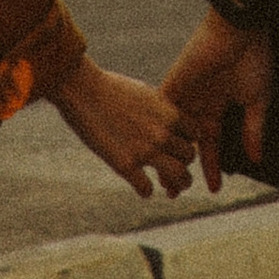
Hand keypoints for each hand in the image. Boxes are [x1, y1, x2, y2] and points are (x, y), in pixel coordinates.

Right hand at [47, 55, 197, 199]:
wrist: (83, 89)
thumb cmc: (111, 87)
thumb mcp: (144, 93)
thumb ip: (161, 110)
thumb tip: (170, 121)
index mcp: (169, 113)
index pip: (195, 134)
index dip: (188, 141)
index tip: (179, 147)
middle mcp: (162, 133)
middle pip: (190, 156)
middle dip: (184, 163)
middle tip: (176, 169)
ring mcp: (145, 151)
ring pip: (179, 177)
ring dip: (177, 184)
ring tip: (172, 188)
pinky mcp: (124, 166)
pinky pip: (147, 190)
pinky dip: (145, 191)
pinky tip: (141, 187)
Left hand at [161, 6, 273, 193]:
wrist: (238, 29)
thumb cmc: (252, 59)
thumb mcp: (257, 100)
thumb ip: (253, 129)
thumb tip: (256, 159)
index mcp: (219, 105)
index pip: (212, 143)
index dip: (213, 166)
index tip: (214, 189)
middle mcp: (199, 103)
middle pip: (187, 143)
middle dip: (182, 167)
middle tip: (176, 191)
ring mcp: (184, 95)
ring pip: (170, 134)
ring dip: (167, 156)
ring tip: (163, 181)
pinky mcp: (173, 86)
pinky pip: (160, 114)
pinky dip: (157, 133)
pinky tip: (154, 152)